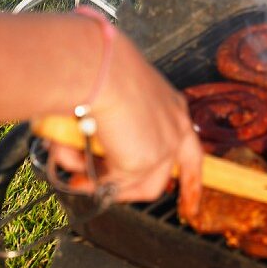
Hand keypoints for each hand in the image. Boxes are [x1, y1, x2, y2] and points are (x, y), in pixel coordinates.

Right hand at [53, 29, 202, 215]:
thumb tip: (87, 151)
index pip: (189, 145)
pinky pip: (113, 185)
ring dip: (109, 187)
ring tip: (80, 178)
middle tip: (110, 192)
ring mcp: (164, 145)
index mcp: (171, 106)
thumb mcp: (116, 99)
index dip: (190, 173)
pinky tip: (75, 174)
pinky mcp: (143, 162)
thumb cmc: (101, 73)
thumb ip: (111, 129)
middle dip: (138, 189)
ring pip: (143, 186)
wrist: (100, 70)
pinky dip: (91, 183)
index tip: (191, 198)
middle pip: (172, 172)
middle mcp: (175, 125)